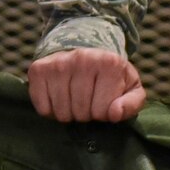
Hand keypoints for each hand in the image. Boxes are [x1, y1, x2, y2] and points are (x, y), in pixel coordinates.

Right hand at [27, 48, 145, 122]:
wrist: (85, 54)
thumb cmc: (111, 77)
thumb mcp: (131, 88)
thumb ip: (131, 104)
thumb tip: (115, 113)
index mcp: (110, 63)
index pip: (102, 112)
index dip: (103, 114)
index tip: (103, 101)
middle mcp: (83, 58)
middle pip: (80, 113)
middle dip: (85, 115)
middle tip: (88, 101)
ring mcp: (58, 63)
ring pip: (61, 112)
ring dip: (68, 114)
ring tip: (74, 99)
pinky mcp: (38, 69)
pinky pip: (42, 109)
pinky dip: (50, 111)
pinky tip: (58, 98)